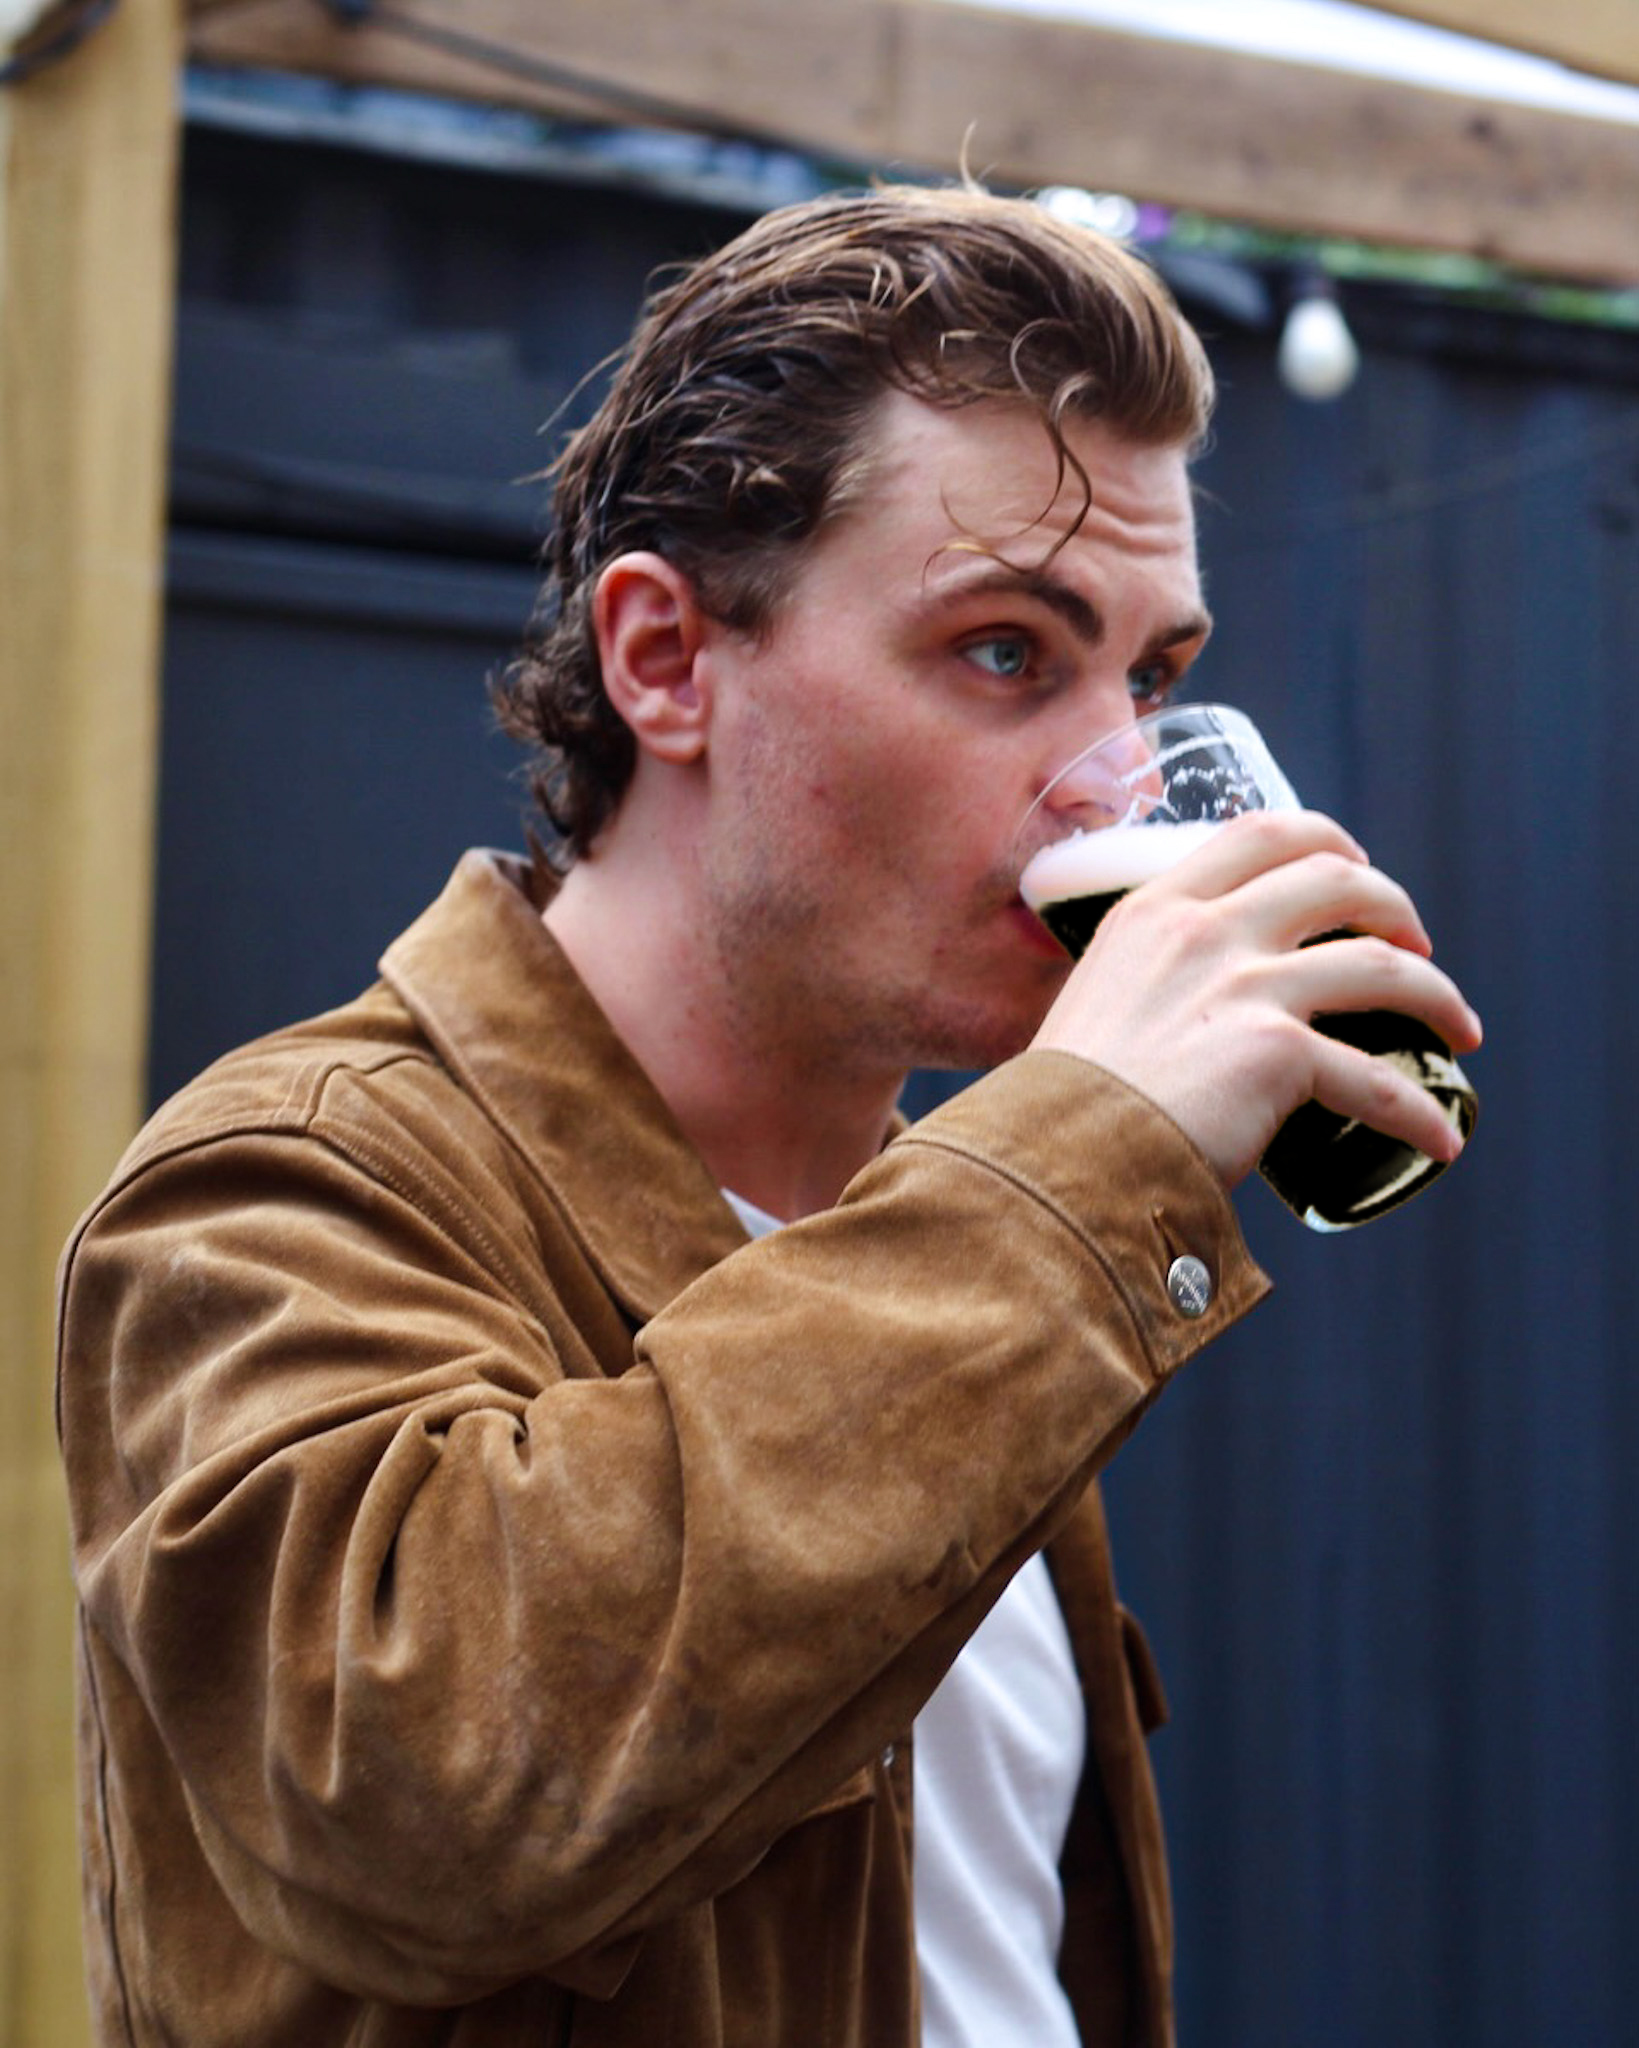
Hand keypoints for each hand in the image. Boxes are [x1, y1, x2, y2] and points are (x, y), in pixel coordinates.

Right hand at [1030, 809, 1484, 1186]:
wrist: (1055, 1156)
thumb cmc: (1061, 1102)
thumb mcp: (1093, 1004)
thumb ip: (1139, 990)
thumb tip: (1172, 1024)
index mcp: (1156, 909)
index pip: (1261, 831)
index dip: (1325, 839)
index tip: (1354, 867)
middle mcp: (1206, 932)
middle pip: (1337, 879)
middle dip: (1395, 906)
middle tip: (1415, 947)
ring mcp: (1246, 986)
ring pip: (1384, 968)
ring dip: (1437, 998)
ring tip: (1458, 1031)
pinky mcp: (1277, 1052)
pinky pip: (1376, 1079)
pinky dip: (1419, 1111)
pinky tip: (1440, 1137)